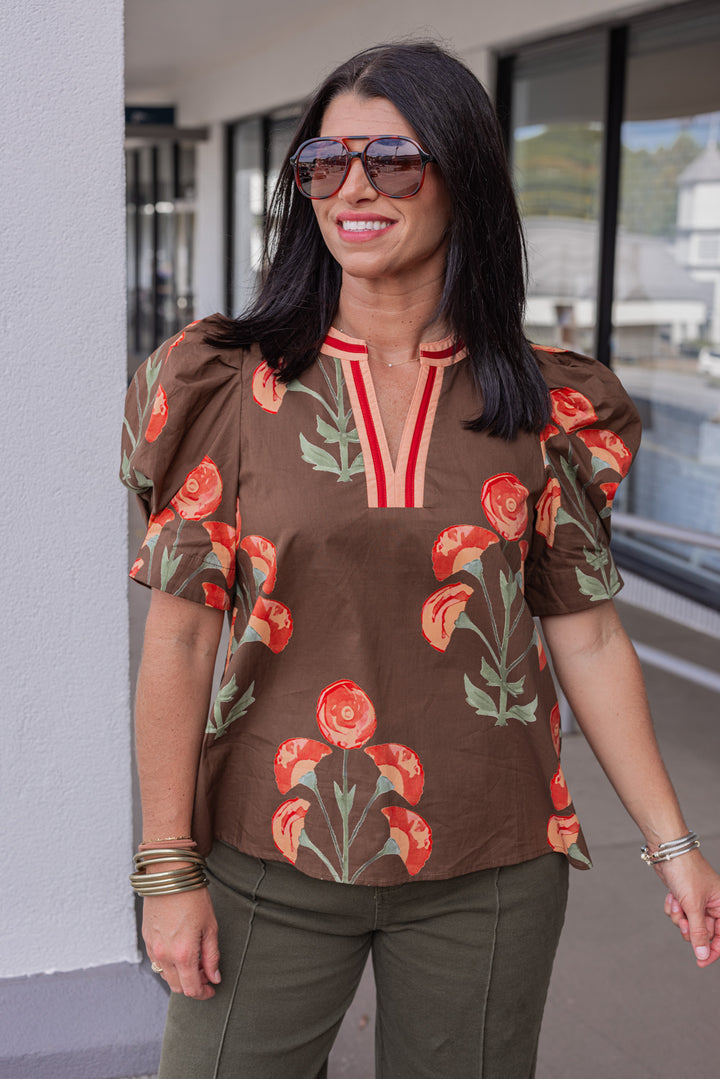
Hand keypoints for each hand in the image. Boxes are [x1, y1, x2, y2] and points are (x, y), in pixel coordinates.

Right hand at [143, 886, 220, 997]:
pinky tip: (181, 950)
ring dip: (180, 975)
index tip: (212, 989)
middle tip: (206, 973)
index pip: (191, 989)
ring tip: (195, 960)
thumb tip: (215, 978)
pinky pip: (157, 961)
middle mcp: (164, 955)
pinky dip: (169, 964)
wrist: (170, 875)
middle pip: (177, 986)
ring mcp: (152, 948)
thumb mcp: (210, 926)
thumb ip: (212, 956)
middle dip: (193, 985)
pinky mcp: (146, 939)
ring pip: (166, 976)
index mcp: (183, 954)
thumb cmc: (193, 897)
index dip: (203, 993)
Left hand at [657, 851, 719, 966]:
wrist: (667, 851)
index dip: (711, 951)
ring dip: (678, 916)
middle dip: (689, 928)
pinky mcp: (683, 897)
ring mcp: (696, 901)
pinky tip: (671, 896)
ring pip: (687, 924)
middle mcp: (712, 904)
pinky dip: (672, 908)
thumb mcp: (693, 906)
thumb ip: (699, 932)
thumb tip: (703, 955)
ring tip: (676, 902)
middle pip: (702, 932)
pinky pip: (677, 913)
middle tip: (682, 920)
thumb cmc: (686, 872)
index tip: (700, 962)